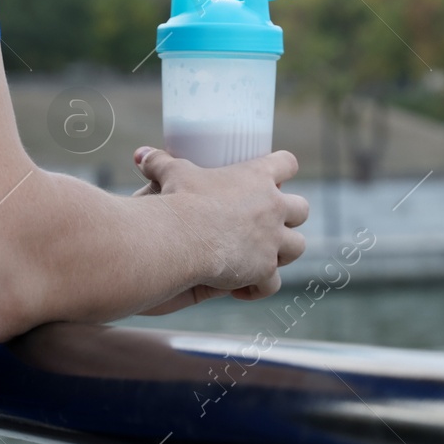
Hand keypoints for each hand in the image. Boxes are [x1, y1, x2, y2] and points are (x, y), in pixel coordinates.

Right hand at [133, 146, 307, 301]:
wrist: (180, 238)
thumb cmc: (179, 201)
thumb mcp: (172, 175)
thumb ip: (160, 162)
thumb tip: (140, 154)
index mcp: (257, 177)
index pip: (286, 163)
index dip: (284, 168)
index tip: (277, 175)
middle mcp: (274, 207)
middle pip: (302, 209)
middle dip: (291, 217)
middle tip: (268, 224)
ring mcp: (273, 240)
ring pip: (298, 247)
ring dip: (281, 253)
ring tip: (259, 259)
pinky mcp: (265, 270)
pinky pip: (273, 283)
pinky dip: (260, 287)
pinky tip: (241, 288)